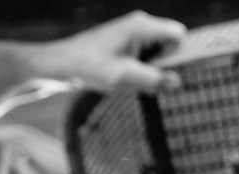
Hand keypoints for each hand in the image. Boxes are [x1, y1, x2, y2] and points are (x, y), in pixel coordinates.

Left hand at [32, 12, 187, 94]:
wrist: (59, 64)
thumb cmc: (87, 66)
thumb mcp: (122, 77)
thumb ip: (152, 79)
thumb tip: (177, 82)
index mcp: (141, 26)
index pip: (178, 35)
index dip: (179, 55)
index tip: (173, 75)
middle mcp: (139, 25)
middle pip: (168, 45)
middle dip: (164, 65)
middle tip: (148, 83)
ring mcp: (131, 34)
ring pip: (156, 53)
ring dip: (150, 71)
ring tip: (130, 81)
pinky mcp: (124, 44)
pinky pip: (143, 57)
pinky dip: (140, 70)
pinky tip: (125, 80)